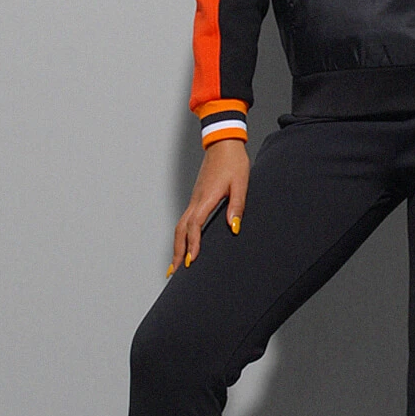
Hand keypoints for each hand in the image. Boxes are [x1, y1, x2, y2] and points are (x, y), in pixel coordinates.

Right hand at [168, 138, 248, 273]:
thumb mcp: (240, 184)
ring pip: (180, 226)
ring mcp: (195, 199)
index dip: (192, 244)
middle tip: (174, 272)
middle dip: (177, 252)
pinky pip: (184, 220)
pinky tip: (183, 243)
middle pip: (181, 230)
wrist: (223, 144)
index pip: (195, 225)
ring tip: (174, 264)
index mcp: (206, 198)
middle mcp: (196, 200)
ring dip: (177, 246)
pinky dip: (181, 235)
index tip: (191, 261)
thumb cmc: (233, 162)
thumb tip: (233, 227)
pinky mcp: (197, 198)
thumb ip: (237, 206)